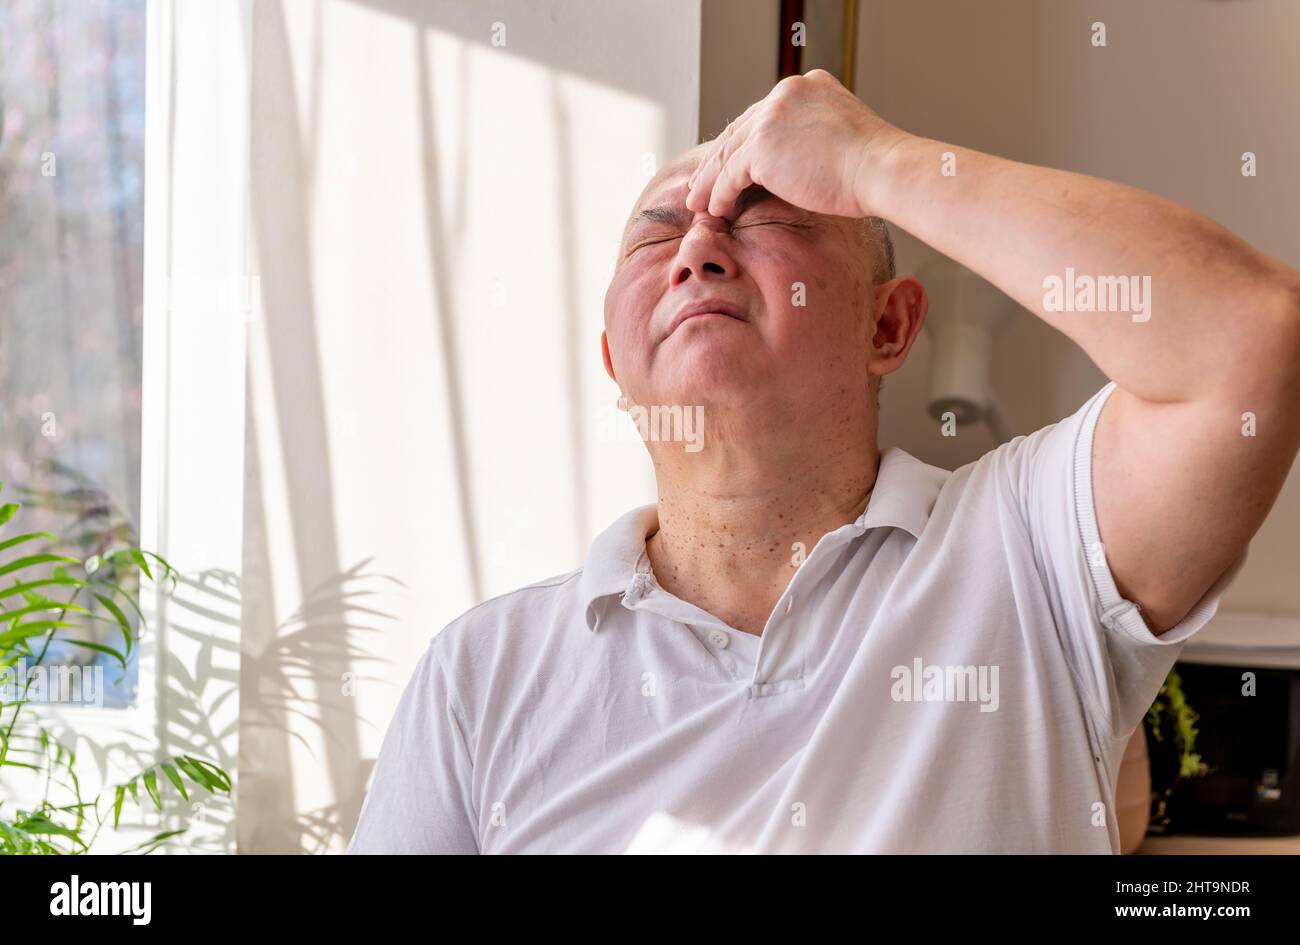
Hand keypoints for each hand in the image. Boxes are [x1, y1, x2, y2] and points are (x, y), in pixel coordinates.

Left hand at [685, 69, 904, 219]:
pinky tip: (715, 209)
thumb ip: (813, 137)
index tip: (729, 163)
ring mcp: (771, 117)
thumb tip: (795, 165)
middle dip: (718, 161)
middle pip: (739, 131)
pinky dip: (719, 193)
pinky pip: (729, 174)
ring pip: (728, 153)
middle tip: (702, 183)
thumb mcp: (841, 136)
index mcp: (805, 86)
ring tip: (698, 202)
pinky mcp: (761, 146)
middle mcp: (784, 94)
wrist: (883, 169)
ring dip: (710, 181)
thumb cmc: (874, 167)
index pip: (762, 116)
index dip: (742, 143)